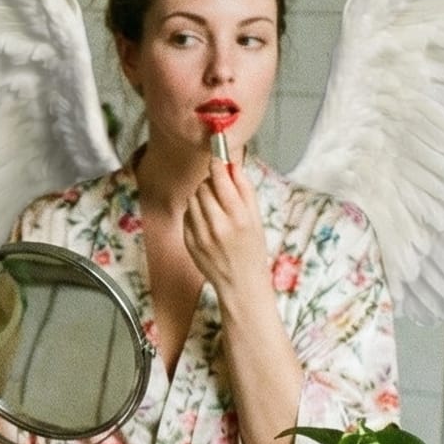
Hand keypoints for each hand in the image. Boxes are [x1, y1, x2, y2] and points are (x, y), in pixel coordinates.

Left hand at [182, 152, 273, 304]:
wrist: (241, 284)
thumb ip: (244, 189)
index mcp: (238, 218)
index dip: (217, 165)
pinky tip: (207, 222)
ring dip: (201, 196)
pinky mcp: (188, 241)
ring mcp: (200, 235)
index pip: (220, 180)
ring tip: (213, 207)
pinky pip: (186, 215)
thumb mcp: (256, 219)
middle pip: (203, 186)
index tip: (218, 159)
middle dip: (210, 183)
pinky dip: (195, 213)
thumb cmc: (252, 250)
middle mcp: (217, 225)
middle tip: (219, 189)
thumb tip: (232, 164)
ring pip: (192, 198)